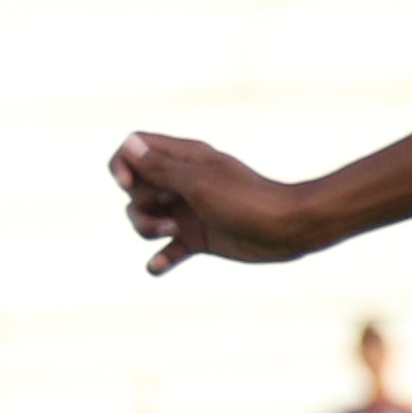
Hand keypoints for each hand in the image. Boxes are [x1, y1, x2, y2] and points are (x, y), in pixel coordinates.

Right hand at [116, 131, 329, 272]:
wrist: (288, 229)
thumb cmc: (246, 200)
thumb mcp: (198, 183)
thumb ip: (161, 169)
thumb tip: (128, 146)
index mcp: (184, 158)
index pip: (135, 149)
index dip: (123, 165)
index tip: (128, 184)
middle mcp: (182, 182)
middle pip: (135, 189)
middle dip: (138, 203)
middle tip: (166, 211)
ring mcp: (189, 211)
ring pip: (145, 219)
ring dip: (147, 229)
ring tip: (173, 232)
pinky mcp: (198, 238)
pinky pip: (167, 250)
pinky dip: (160, 259)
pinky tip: (158, 266)